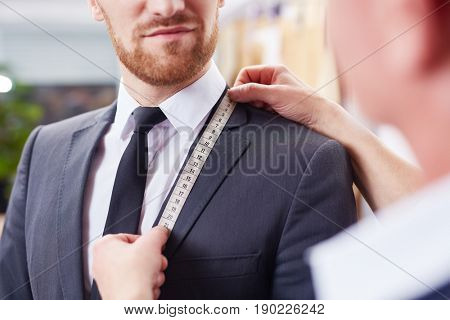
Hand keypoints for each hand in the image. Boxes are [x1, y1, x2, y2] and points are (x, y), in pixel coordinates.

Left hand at [92, 226, 169, 299]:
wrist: (132, 304)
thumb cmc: (133, 277)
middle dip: (151, 259)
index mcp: (104, 245)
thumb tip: (162, 231)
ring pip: (138, 269)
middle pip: (136, 253)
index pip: (132, 236)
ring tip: (151, 276)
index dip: (147, 243)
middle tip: (155, 262)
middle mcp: (101, 262)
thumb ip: (158, 232)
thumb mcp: (152, 243)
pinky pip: (135, 282)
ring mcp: (108, 278)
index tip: (155, 247)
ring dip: (151, 272)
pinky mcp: (116, 292)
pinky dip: (145, 283)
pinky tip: (147, 286)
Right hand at [229, 64, 421, 210]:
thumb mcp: (275, 94)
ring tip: (261, 114)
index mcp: (274, 71)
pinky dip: (258, 114)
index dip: (240, 85)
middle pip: (248, 87)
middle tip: (250, 108)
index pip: (246, 73)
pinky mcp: (276, 109)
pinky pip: (260, 110)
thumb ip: (252, 91)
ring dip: (253, 107)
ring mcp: (274, 96)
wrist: (322, 121)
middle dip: (246, 98)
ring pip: (253, 100)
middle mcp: (273, 82)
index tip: (238, 98)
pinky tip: (264, 120)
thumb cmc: (304, 104)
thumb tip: (231, 93)